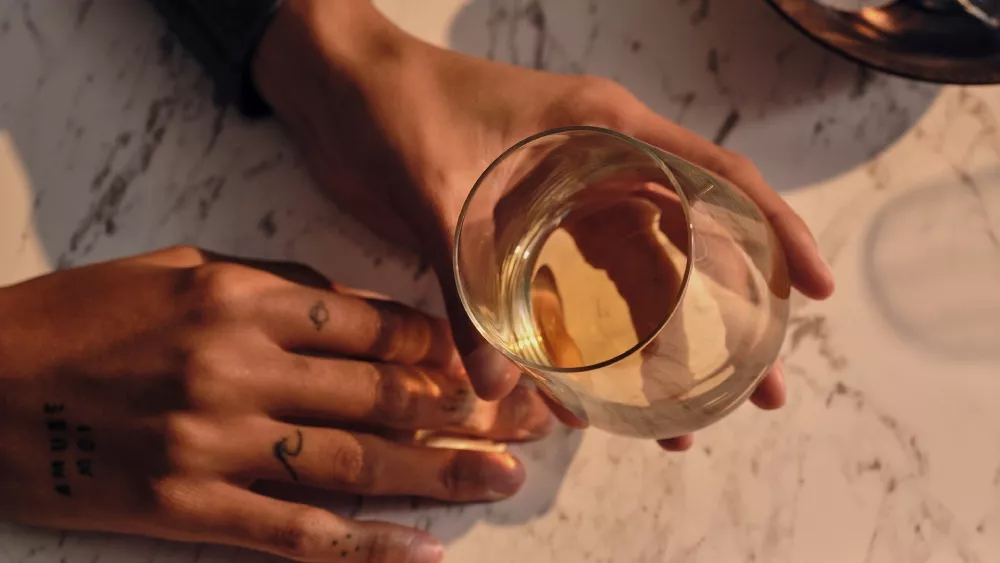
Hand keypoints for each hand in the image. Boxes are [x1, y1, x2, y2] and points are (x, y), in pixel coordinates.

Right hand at [0, 246, 550, 562]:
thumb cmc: (81, 318)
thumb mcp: (179, 269)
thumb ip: (274, 284)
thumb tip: (359, 309)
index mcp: (238, 297)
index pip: (372, 323)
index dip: (439, 345)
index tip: (484, 361)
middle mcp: (236, 366)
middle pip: (381, 391)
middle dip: (464, 407)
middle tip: (527, 420)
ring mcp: (215, 442)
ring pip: (354, 460)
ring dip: (438, 472)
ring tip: (503, 477)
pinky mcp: (187, 507)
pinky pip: (295, 533)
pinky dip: (365, 546)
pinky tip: (424, 551)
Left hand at [252, 0, 834, 448]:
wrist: (335, 90)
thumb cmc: (394, 103)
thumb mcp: (438, 185)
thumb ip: (468, 281)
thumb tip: (498, 386)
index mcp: (603, 133)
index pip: (715, 179)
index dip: (774, 233)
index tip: (813, 290)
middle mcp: (595, 172)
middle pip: (685, 249)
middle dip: (727, 323)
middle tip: (758, 394)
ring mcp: (559, 209)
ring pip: (631, 286)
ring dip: (658, 350)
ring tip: (683, 421)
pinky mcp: (517, 239)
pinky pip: (568, 300)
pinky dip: (584, 346)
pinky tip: (593, 397)